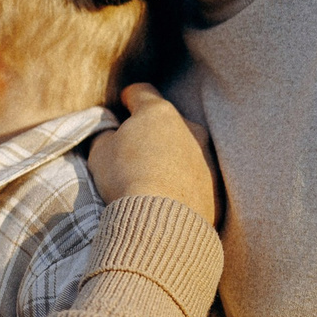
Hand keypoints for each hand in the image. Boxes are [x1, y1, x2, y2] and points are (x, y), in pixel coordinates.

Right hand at [87, 83, 218, 226]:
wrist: (160, 223)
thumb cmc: (125, 180)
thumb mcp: (100, 153)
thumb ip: (105, 136)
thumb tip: (111, 134)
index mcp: (158, 113)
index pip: (142, 92)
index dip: (128, 99)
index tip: (122, 108)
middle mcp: (190, 129)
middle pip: (167, 122)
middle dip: (152, 133)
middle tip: (134, 154)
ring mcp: (208, 157)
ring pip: (185, 150)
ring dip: (170, 158)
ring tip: (152, 183)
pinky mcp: (217, 186)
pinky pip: (197, 178)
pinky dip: (184, 184)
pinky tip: (168, 201)